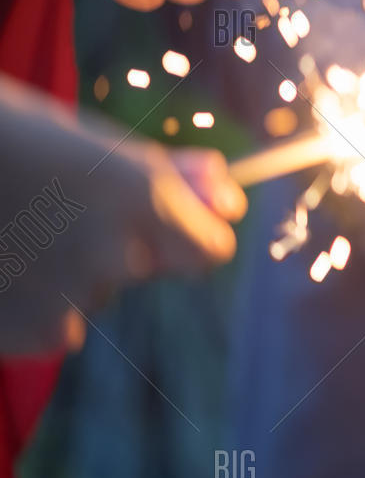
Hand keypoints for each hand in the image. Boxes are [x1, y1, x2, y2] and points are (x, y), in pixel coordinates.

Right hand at [0, 77, 244, 355]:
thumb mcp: (83, 142)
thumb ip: (159, 173)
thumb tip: (230, 196)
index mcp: (141, 196)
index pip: (209, 250)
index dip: (192, 237)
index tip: (174, 228)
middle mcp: (116, 255)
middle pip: (138, 266)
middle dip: (110, 243)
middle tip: (46, 205)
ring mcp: (66, 303)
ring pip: (84, 299)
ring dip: (56, 275)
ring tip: (6, 229)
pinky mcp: (22, 335)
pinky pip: (41, 328)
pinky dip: (19, 304)